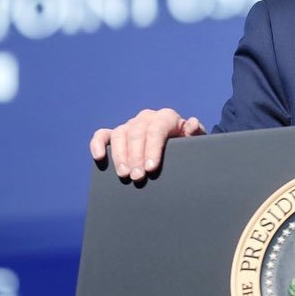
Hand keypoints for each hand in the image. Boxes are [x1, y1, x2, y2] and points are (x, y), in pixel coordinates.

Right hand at [90, 108, 205, 180]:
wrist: (180, 146)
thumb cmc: (188, 145)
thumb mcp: (197, 141)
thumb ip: (196, 132)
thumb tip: (192, 124)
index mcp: (166, 117)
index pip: (156, 130)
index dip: (152, 149)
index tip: (151, 168)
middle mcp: (146, 118)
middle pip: (136, 134)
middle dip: (136, 157)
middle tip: (137, 178)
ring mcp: (130, 125)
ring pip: (119, 135)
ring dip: (119, 156)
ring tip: (124, 175)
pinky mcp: (117, 134)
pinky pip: (103, 135)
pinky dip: (97, 144)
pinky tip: (98, 157)